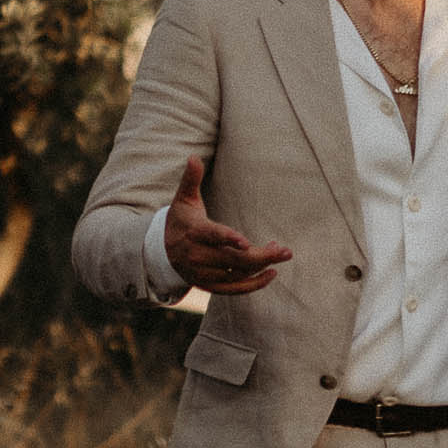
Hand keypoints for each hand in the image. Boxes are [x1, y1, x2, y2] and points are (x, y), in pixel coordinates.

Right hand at [163, 155, 291, 294]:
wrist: (162, 251)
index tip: (246, 242)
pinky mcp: (209, 287)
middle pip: (231, 259)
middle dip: (260, 256)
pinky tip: (271, 274)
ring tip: (280, 253)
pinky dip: (253, 285)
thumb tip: (193, 157)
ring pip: (236, 274)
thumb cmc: (181, 219)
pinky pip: (233, 290)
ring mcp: (202, 274)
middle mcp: (196, 256)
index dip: (228, 239)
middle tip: (285, 251)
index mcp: (193, 233)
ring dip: (260, 266)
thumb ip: (191, 180)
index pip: (212, 236)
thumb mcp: (183, 199)